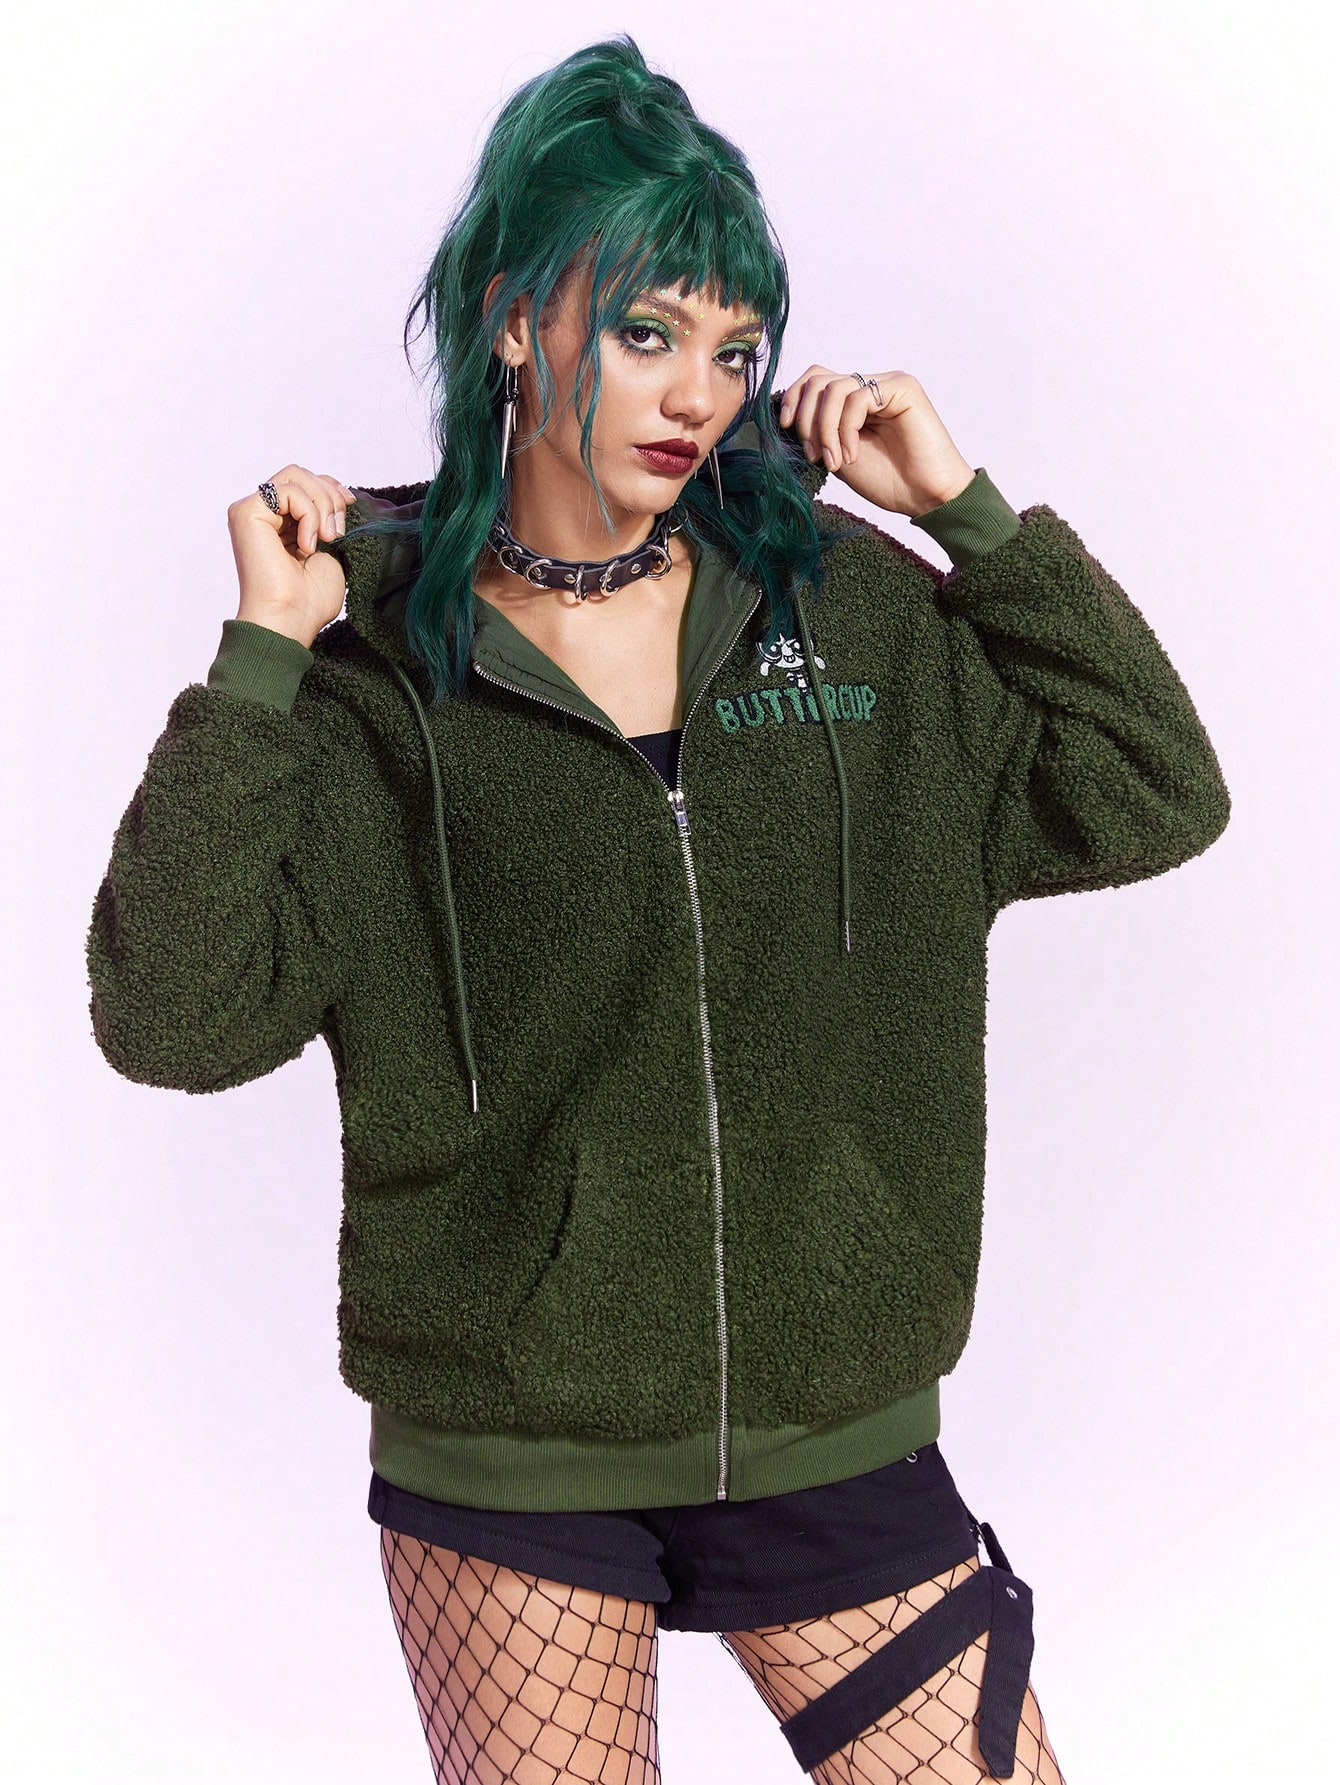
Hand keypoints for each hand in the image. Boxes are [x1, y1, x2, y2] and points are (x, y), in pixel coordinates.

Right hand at [227, 466, 356, 648]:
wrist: (290, 618)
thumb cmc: (309, 598)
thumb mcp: (330, 549)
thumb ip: (329, 519)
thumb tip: (343, 493)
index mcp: (278, 522)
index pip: (303, 483)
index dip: (330, 487)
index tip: (349, 505)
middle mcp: (262, 514)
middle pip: (299, 474)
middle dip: (329, 496)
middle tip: (338, 532)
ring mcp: (251, 511)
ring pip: (295, 477)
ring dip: (322, 505)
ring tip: (327, 539)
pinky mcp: (247, 512)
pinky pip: (288, 491)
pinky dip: (309, 514)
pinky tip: (307, 545)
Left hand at [775, 369, 975, 516]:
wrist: (924, 497)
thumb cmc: (887, 480)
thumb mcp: (837, 454)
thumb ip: (817, 431)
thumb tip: (785, 415)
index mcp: (852, 401)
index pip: (814, 379)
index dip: (793, 399)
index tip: (786, 429)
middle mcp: (868, 387)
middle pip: (818, 379)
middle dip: (806, 419)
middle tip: (815, 455)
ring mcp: (886, 384)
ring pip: (834, 389)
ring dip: (825, 429)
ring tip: (835, 460)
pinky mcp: (903, 388)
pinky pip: (857, 397)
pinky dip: (846, 429)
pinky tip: (854, 455)